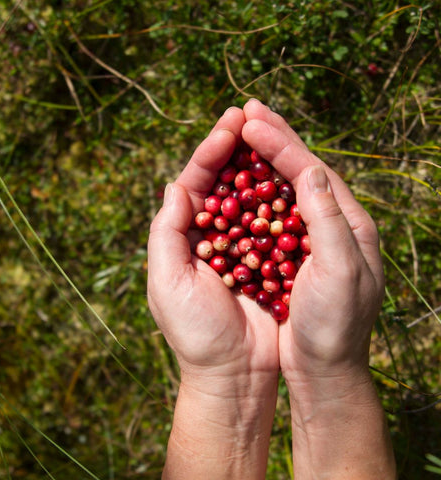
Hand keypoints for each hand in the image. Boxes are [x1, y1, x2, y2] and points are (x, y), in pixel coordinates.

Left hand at [147, 106, 277, 478]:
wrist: (234, 374)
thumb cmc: (196, 333)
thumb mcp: (167, 283)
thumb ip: (166, 234)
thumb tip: (174, 185)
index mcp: (182, 236)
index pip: (194, 182)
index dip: (210, 151)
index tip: (230, 123)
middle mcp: (210, 234)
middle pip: (222, 181)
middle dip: (234, 148)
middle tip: (250, 113)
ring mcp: (240, 244)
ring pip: (249, 195)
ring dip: (258, 165)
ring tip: (270, 132)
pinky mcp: (267, 258)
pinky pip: (274, 220)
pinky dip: (280, 196)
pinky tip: (290, 173)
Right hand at [241, 98, 384, 381]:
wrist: (325, 368)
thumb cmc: (335, 325)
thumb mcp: (341, 272)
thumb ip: (328, 219)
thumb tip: (312, 170)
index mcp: (349, 222)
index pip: (311, 170)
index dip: (280, 142)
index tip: (251, 118)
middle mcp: (330, 223)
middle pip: (298, 170)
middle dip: (272, 138)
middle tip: (247, 108)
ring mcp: (309, 237)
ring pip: (282, 188)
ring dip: (260, 160)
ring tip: (241, 133)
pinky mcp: (290, 253)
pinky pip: (269, 213)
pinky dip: (252, 192)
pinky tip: (237, 179)